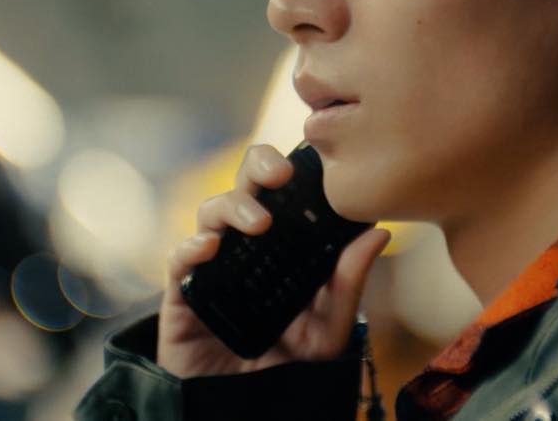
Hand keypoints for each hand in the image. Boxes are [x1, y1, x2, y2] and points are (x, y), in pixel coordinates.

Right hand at [157, 144, 390, 377]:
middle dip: (259, 167)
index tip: (315, 162)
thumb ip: (348, 285)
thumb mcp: (328, 331)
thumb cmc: (289, 370)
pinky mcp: (182, 291)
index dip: (295, 169)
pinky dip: (192, 245)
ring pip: (212, 212)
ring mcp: (214, 265)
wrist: (246, 413)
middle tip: (280, 175)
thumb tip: (379, 232)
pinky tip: (210, 248)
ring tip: (260, 223)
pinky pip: (179, 257)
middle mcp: (247, 246)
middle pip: (246, 187)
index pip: (286, 193)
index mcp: (284, 246)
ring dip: (234, 206)